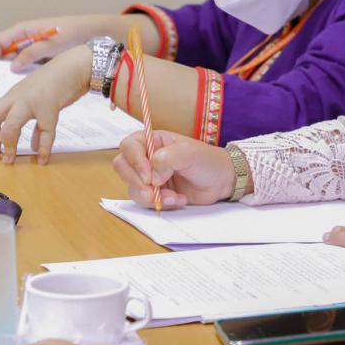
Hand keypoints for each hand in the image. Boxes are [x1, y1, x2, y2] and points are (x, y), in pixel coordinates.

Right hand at [0, 14, 118, 72]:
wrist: (90, 32)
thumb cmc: (69, 33)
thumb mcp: (49, 44)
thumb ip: (30, 54)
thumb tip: (13, 66)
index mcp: (23, 30)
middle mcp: (25, 37)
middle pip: (5, 52)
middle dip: (1, 65)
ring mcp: (32, 46)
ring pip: (16, 59)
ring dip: (14, 70)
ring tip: (12, 85)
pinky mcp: (40, 53)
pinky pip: (27, 62)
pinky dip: (26, 71)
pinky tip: (27, 82)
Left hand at [0, 45, 91, 163]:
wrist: (76, 66)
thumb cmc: (58, 81)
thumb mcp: (39, 98)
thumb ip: (35, 121)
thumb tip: (34, 146)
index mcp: (14, 94)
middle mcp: (19, 97)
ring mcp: (32, 101)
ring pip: (12, 125)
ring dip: (10, 145)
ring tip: (11, 160)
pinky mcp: (50, 106)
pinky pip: (45, 132)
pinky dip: (44, 148)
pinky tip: (44, 158)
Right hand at [112, 131, 237, 208]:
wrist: (222, 181)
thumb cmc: (207, 161)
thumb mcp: (189, 153)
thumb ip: (167, 159)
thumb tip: (152, 177)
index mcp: (153, 140)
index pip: (129, 146)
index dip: (134, 161)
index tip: (148, 176)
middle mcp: (147, 157)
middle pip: (123, 167)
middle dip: (137, 182)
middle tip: (154, 191)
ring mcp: (150, 176)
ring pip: (132, 187)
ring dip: (151, 196)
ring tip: (173, 197)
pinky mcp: (155, 193)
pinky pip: (145, 201)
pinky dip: (160, 204)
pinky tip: (178, 200)